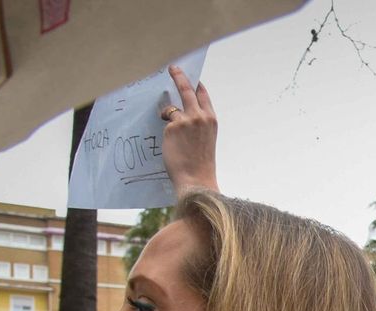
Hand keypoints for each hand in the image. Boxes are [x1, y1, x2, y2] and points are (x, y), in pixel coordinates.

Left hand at [163, 65, 218, 196]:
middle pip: (187, 89)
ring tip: (166, 120)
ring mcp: (185, 120)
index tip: (191, 78)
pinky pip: (165, 123)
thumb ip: (196, 123)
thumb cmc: (200, 162)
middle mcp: (200, 116)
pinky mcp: (172, 126)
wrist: (196, 178)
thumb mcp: (205, 139)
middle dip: (179, 76)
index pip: (202, 96)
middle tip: (173, 68)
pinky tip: (170, 142)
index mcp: (211, 120)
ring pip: (172, 108)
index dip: (196, 85)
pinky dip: (165, 129)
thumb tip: (178, 112)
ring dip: (167, 113)